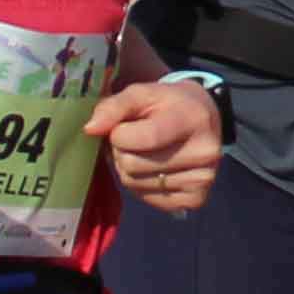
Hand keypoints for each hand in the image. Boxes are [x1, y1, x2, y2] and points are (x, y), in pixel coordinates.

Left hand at [94, 75, 226, 213]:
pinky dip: (142, 186)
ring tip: (144, 153)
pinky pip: (147, 200)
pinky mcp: (196, 199)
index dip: (120, 134)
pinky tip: (155, 170)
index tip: (125, 125)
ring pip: (135, 184)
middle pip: (132, 165)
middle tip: (135, 139)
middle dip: (122, 151)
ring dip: (128, 169)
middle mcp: (203, 152)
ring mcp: (202, 179)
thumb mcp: (142, 93)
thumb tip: (90, 129)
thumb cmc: (168, 104)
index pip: (142, 138)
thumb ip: (114, 106)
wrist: (204, 118)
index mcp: (192, 119)